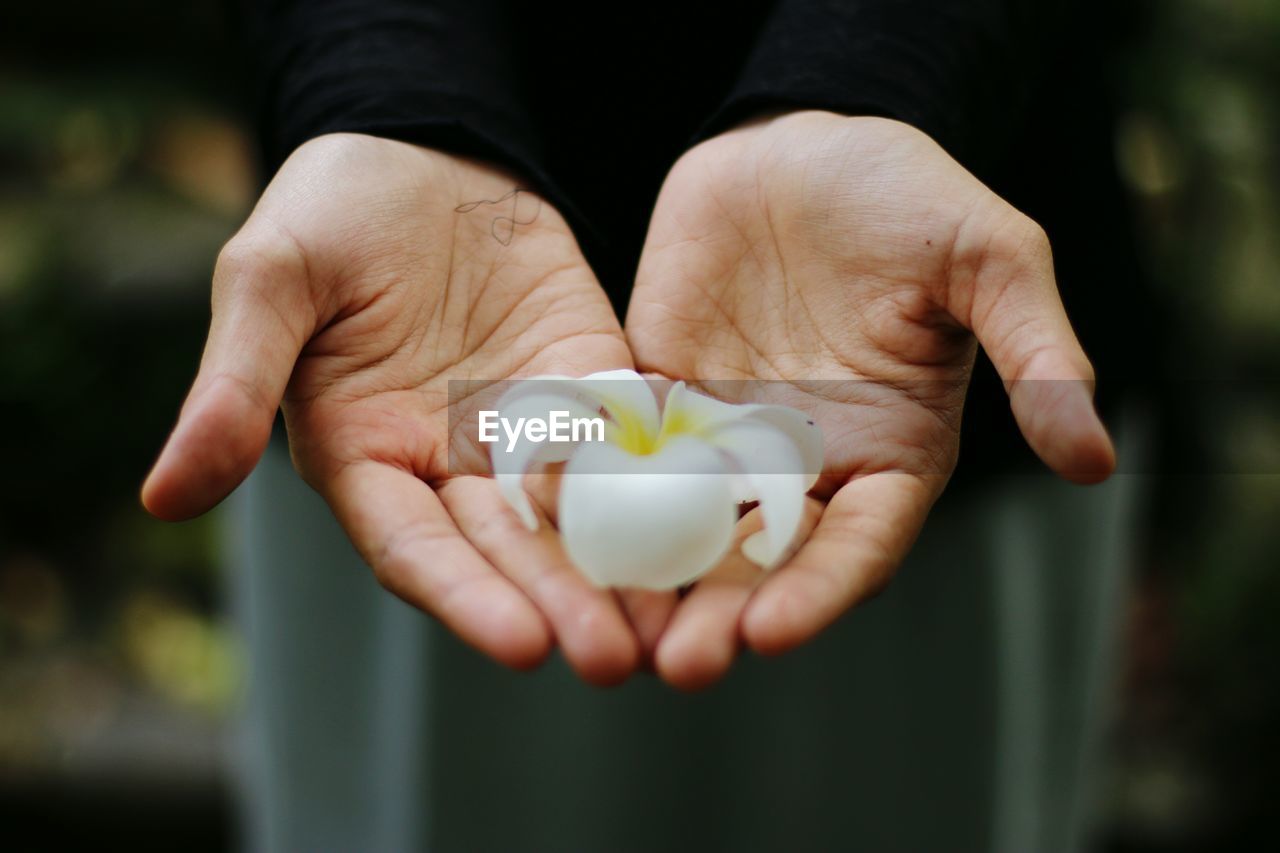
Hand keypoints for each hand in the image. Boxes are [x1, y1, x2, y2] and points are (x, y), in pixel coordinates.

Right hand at [142, 133, 648, 683]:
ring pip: (576, 514)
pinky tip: (710, 521)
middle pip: (507, 550)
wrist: (419, 150)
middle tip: (614, 659)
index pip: (414, 547)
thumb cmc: (326, 212)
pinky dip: (664, 482)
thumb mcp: (268, 282)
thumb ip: (232, 384)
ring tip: (672, 625)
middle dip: (560, 603)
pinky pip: (629, 441)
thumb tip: (161, 496)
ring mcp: (523, 431)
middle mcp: (447, 464)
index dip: (464, 596)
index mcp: (365, 458)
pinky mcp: (588, 385)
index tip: (521, 644)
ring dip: (622, 569)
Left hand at [626, 112, 1115, 688]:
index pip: (857, 545)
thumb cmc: (911, 196)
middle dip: (722, 615)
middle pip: (762, 560)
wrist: (807, 145)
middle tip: (678, 665)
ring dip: (651, 581)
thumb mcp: (989, 258)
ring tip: (611, 631)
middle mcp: (804, 463)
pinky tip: (553, 530)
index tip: (771, 632)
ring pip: (684, 526)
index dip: (819, 590)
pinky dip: (593, 495)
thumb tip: (1095, 461)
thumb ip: (1035, 353)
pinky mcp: (660, 395)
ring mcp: (724, 435)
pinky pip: (622, 455)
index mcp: (887, 454)